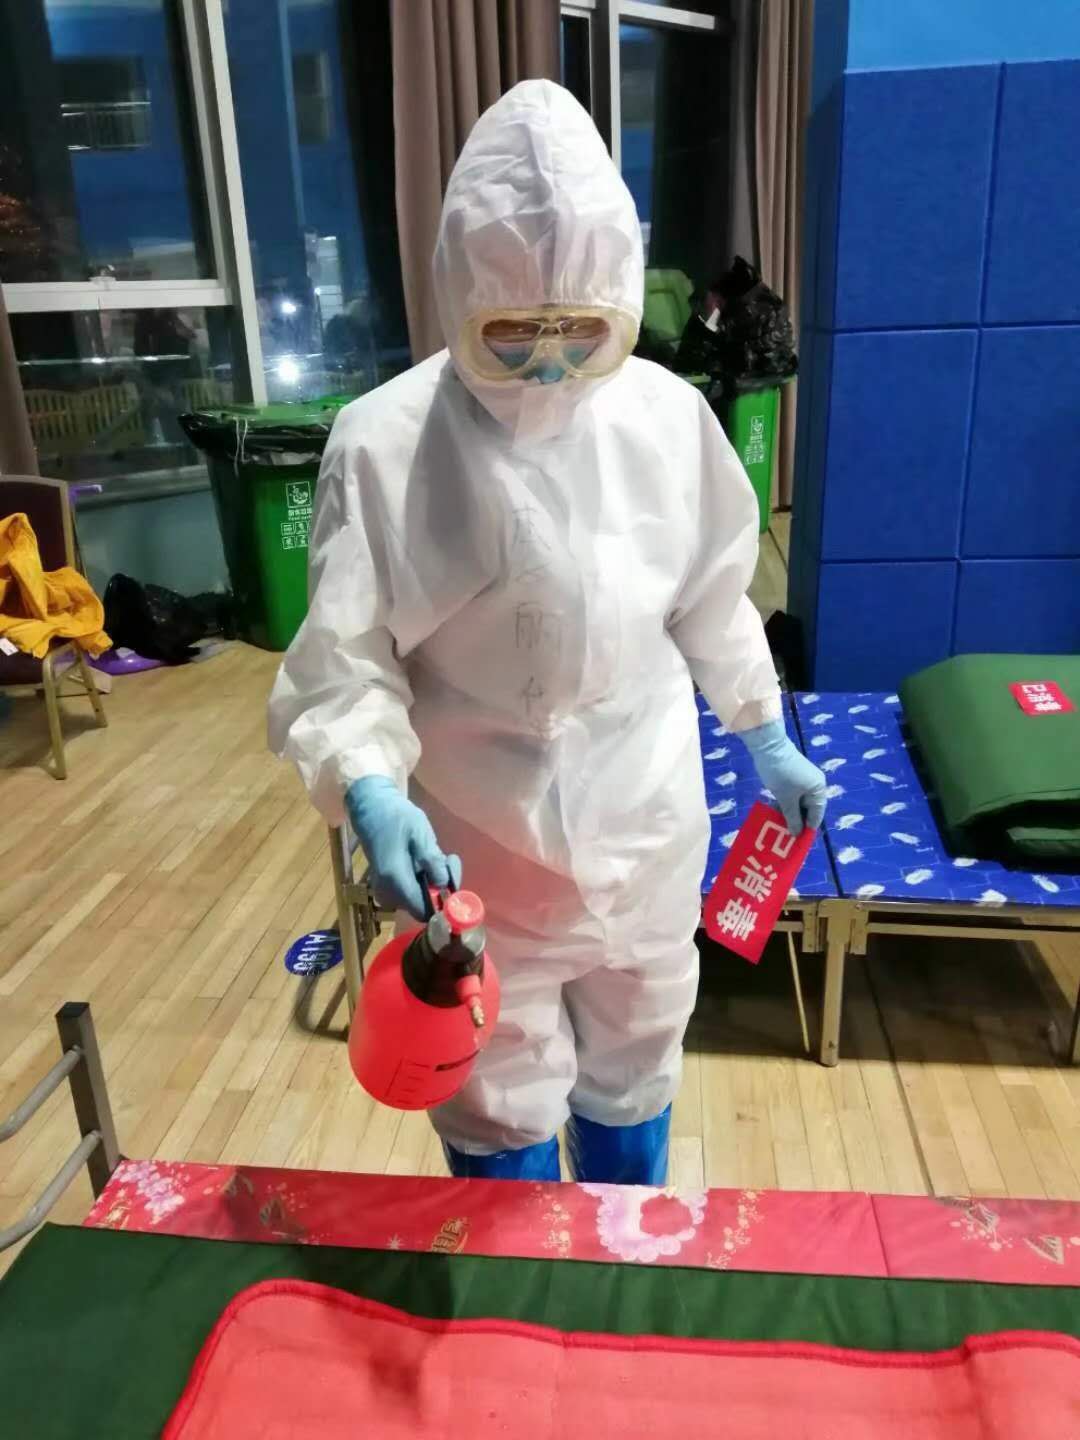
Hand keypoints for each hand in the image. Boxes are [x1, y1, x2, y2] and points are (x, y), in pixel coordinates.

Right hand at [345, 776, 461, 920]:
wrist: (371, 809)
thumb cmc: (396, 817)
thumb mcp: (420, 833)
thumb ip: (431, 860)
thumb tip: (444, 885)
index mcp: (394, 880)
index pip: (424, 911)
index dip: (443, 902)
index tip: (452, 878)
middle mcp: (387, 892)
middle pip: (423, 905)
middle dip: (441, 886)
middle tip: (449, 858)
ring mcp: (385, 891)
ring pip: (419, 898)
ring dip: (433, 880)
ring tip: (439, 853)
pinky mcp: (387, 886)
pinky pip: (411, 891)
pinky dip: (423, 879)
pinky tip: (426, 857)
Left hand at [739, 721, 826, 834]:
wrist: (769, 747)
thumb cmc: (781, 774)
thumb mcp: (786, 799)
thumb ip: (792, 817)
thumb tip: (797, 833)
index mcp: (819, 790)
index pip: (817, 816)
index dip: (807, 829)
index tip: (797, 842)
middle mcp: (815, 785)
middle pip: (808, 809)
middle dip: (797, 822)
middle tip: (785, 836)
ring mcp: (804, 780)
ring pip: (798, 802)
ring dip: (789, 813)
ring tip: (778, 827)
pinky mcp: (794, 776)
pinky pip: (792, 795)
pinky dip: (785, 803)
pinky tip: (775, 812)